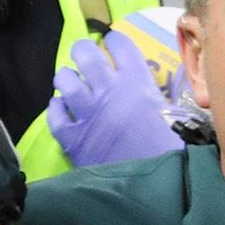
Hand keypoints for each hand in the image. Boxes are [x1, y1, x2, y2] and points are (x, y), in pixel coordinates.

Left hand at [47, 27, 184, 166]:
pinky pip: (54, 114)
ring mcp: (87, 113)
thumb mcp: (170, 112)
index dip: (114, 40)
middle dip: (83, 50)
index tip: (112, 44)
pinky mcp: (72, 137)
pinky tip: (60, 108)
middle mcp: (108, 90)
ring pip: (65, 80)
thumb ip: (153, 95)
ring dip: (66, 77)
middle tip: (84, 56)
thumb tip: (147, 90)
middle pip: (86, 55)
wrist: (153, 184)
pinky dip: (55, 108)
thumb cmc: (169, 149)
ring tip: (69, 81)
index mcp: (137, 81)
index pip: (119, 44)